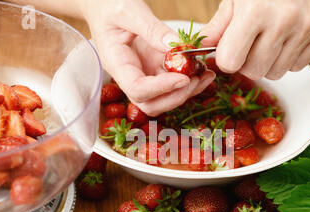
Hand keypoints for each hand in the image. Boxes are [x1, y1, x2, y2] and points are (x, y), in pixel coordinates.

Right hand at [83, 0, 215, 116]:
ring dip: (187, 92)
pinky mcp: (155, 68)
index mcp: (117, 64)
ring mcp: (144, 73)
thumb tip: (175, 46)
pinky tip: (203, 69)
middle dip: (176, 97)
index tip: (184, 77)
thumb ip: (151, 28)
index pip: (138, 90)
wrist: (103, 4)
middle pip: (151, 104)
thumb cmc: (109, 4)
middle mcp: (130, 75)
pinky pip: (173, 83)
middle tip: (198, 80)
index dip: (161, 88)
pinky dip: (190, 80)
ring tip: (206, 75)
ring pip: (164, 98)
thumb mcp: (128, 10)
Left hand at [201, 0, 309, 79]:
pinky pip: (298, 66)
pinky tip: (287, 37)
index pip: (230, 62)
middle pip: (254, 72)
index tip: (230, 49)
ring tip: (270, 37)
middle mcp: (283, 21)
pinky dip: (289, 57)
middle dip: (247, 62)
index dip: (227, 58)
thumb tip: (201, 49)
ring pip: (276, 73)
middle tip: (251, 43)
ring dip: (269, 62)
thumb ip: (218, 27)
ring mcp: (306, 27)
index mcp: (255, 11)